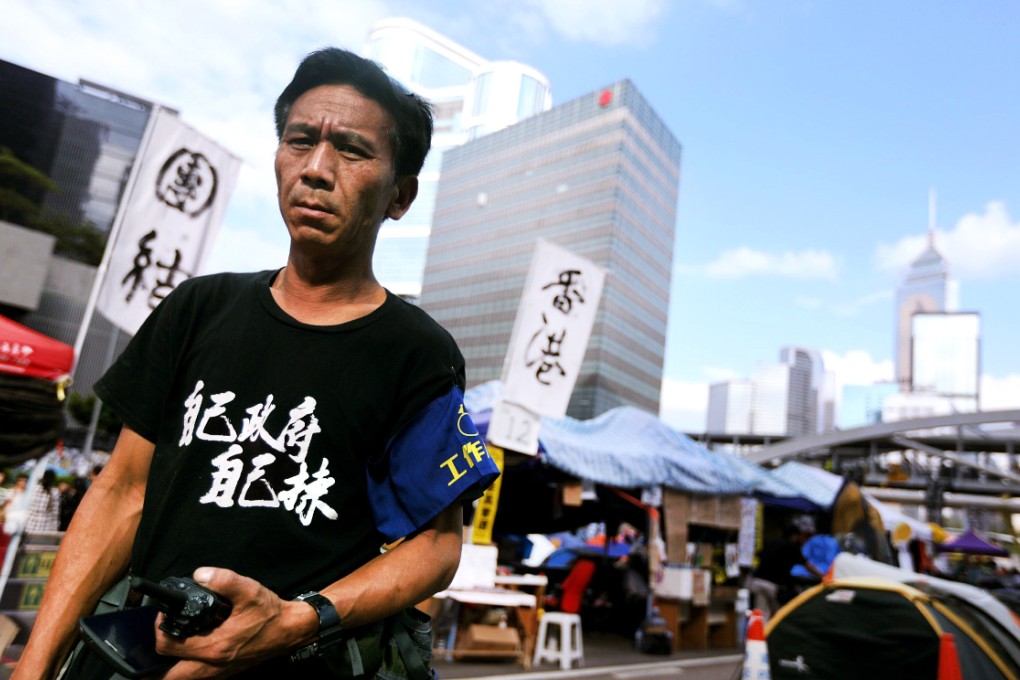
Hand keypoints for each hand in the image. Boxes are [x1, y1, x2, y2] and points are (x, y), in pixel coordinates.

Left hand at [153, 567, 312, 678]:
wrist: (289, 630)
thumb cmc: (270, 614)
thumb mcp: (249, 590)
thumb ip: (224, 580)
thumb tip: (200, 574)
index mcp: (214, 647)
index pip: (167, 646)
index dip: (159, 628)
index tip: (164, 614)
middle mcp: (212, 665)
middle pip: (166, 675)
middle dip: (153, 663)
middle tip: (156, 640)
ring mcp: (217, 672)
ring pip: (179, 679)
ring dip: (167, 668)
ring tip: (167, 647)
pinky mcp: (223, 672)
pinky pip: (194, 677)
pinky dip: (183, 669)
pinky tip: (187, 651)